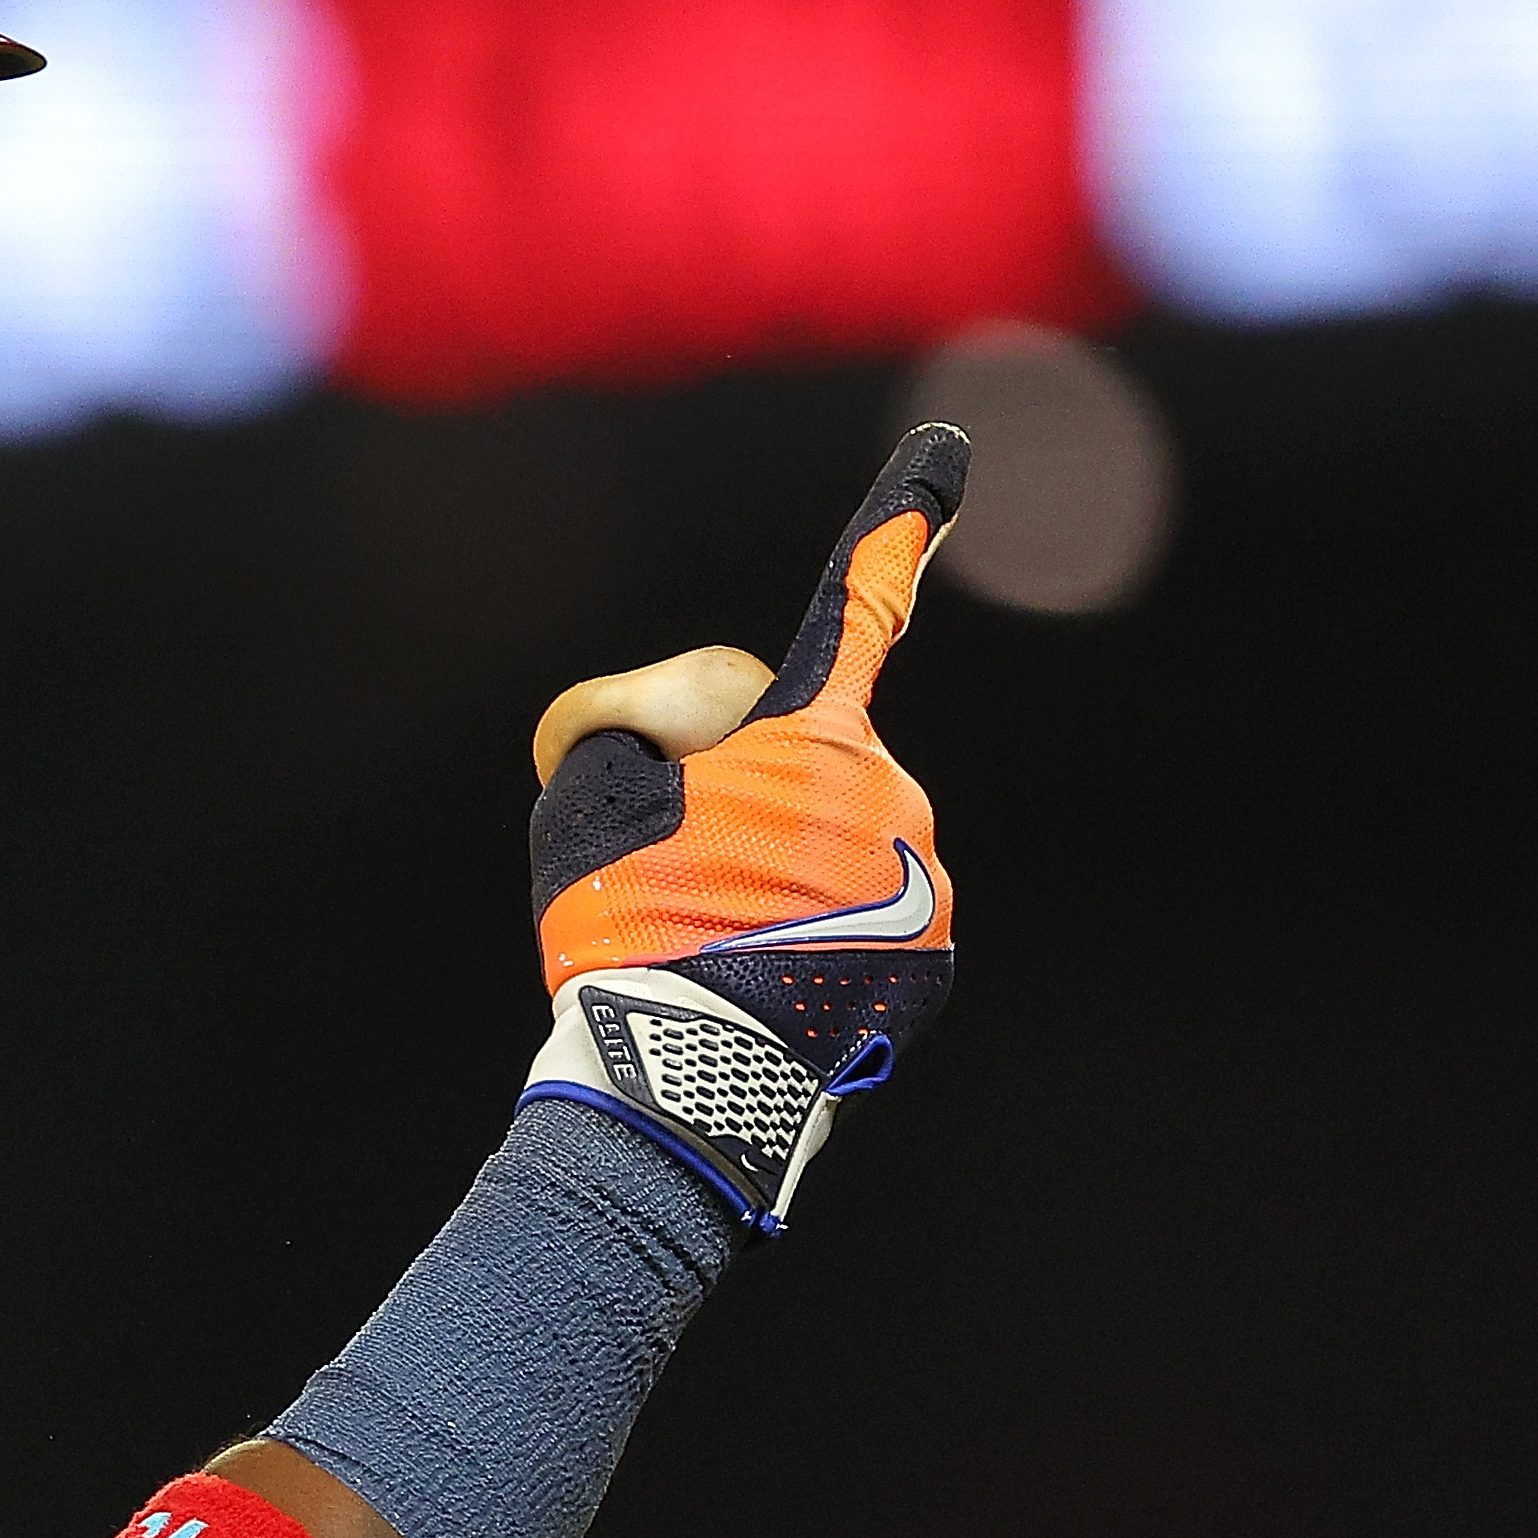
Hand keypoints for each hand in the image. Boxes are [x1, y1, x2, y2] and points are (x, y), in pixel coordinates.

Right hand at [518, 423, 963, 1227]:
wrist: (684, 1087)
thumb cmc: (628, 924)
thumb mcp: (586, 787)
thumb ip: (633, 717)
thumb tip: (693, 739)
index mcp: (820, 737)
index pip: (856, 603)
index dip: (898, 519)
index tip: (952, 451)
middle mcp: (896, 796)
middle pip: (806, 750)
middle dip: (744, 780)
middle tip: (666, 863)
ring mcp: (925, 885)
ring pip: (834, 838)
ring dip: (775, 863)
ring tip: (705, 938)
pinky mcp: (928, 962)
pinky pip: (857, 911)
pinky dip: (808, 929)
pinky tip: (750, 977)